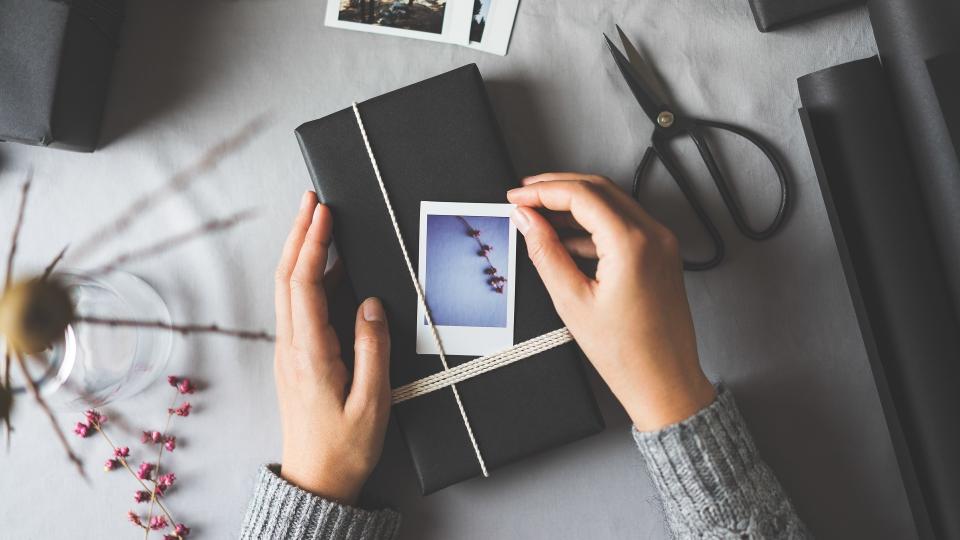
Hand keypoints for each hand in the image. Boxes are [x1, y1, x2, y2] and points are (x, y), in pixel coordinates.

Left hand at [273, 190, 391, 503]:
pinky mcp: (295, 358)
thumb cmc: (343, 448)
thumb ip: (373, 350)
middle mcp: (292, 347)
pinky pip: (297, 306)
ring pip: (288, 289)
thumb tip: (370, 304)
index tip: (323, 211)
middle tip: (312, 199)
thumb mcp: (371, 403)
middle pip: (287, 277)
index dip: (313, 243)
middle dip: (299, 233)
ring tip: (318, 221)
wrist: (315, 480)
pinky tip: (327, 269)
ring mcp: (289, 352)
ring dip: (300, 251)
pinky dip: (307, 276)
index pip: (305, 284)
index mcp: (310, 354)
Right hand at [507, 173, 715, 431]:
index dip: (543, 191)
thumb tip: (527, 222)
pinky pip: (624, 224)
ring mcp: (661, 243)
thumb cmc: (628, 354)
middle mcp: (653, 235)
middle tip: (524, 196)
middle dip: (558, 188)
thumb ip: (546, 253)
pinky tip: (566, 238)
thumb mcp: (572, 301)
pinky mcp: (661, 255)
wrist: (665, 383)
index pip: (582, 195)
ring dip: (574, 204)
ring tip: (539, 217)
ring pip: (612, 202)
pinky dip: (593, 223)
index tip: (518, 196)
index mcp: (632, 244)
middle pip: (599, 189)